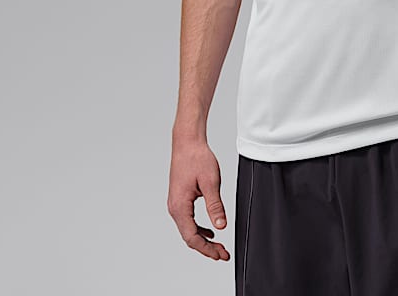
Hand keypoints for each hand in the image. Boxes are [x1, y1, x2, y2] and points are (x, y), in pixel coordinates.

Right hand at [167, 136, 230, 260]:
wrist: (187, 142)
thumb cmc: (196, 158)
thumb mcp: (211, 182)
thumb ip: (215, 206)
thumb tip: (221, 226)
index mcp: (180, 207)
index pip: (192, 237)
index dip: (207, 249)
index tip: (220, 255)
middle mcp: (175, 208)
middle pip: (190, 236)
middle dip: (206, 248)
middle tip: (223, 254)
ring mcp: (176, 203)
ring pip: (189, 229)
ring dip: (203, 239)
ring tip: (219, 246)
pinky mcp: (180, 198)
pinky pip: (188, 220)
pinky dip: (199, 228)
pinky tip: (210, 230)